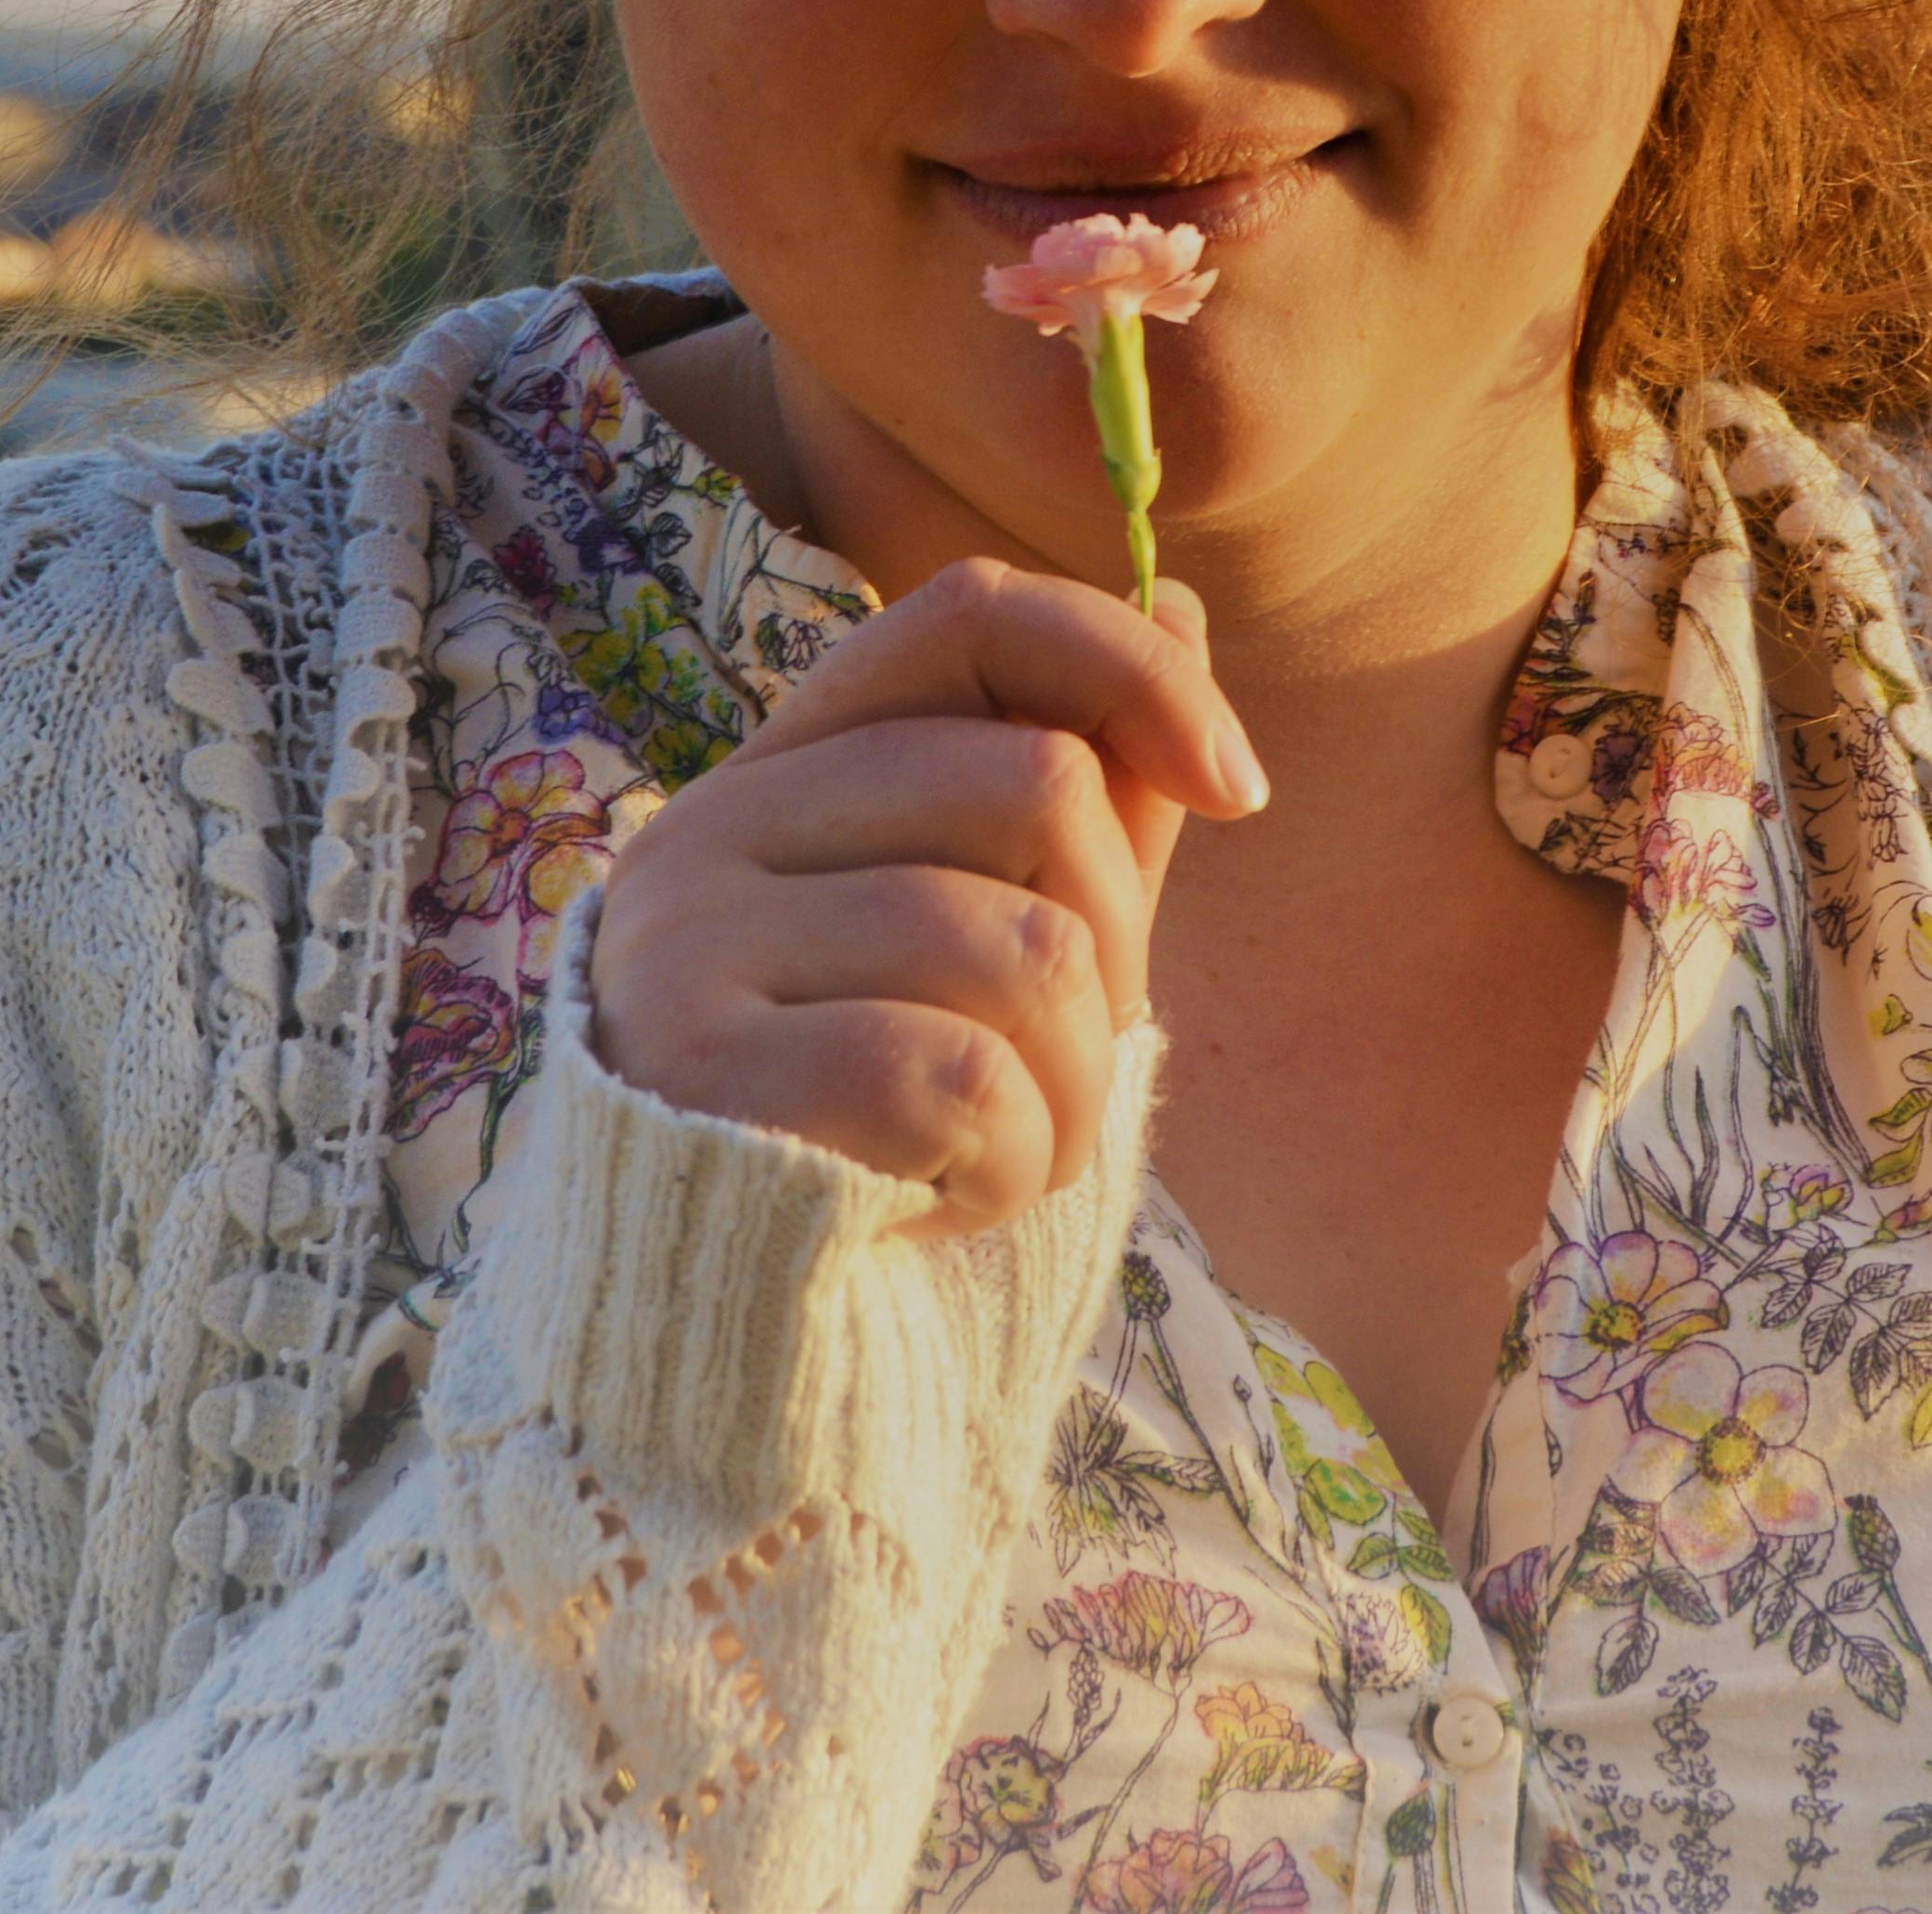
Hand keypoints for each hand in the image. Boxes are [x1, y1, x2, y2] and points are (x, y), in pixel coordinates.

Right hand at [591, 558, 1266, 1239]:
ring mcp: (691, 945)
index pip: (971, 615)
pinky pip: (964, 1080)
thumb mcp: (988, 940)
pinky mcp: (705, 1075)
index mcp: (782, 768)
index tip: (1240, 786)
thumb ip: (1080, 789)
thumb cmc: (870, 1120)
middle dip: (1117, 945)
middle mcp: (714, 829)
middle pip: (1038, 784)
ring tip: (1000, 1148)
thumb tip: (1178, 603)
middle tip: (1056, 1058)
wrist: (705, 1328)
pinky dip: (1012, 1163)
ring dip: (1074, 1085)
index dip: (1130, 668)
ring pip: (1025, 949)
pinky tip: (951, 1199)